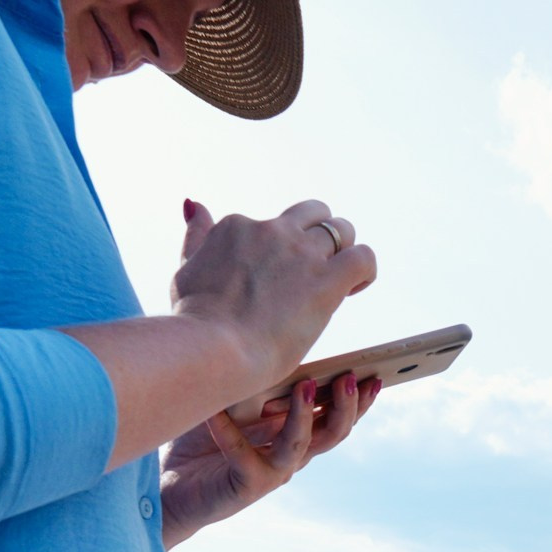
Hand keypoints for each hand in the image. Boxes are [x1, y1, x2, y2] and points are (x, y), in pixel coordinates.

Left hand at [160, 371, 379, 544]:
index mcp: (293, 435)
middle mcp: (289, 455)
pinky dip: (229, 429)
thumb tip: (260, 341)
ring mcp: (271, 473)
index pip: (337, 417)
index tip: (375, 374)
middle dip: (347, 405)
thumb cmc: (199, 443)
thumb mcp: (230, 403)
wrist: (171, 491)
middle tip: (351, 378)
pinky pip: (244, 453)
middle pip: (333, 433)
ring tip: (306, 386)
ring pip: (302, 445)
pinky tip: (217, 411)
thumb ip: (252, 382)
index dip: (359, 400)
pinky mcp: (247, 486)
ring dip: (307, 415)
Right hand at [172, 200, 377, 389]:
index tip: (280, 283)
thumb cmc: (193, 320)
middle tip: (320, 270)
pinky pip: (363, 257)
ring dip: (345, 251)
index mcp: (237, 227)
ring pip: (341, 230)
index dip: (282, 253)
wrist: (212, 347)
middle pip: (313, 213)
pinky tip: (353, 289)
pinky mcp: (326, 279)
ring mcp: (299, 252)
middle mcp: (270, 231)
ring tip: (339, 282)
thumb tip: (193, 204)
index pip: (271, 227)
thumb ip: (196, 236)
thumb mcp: (187, 268)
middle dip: (322, 235)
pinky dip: (364, 270)